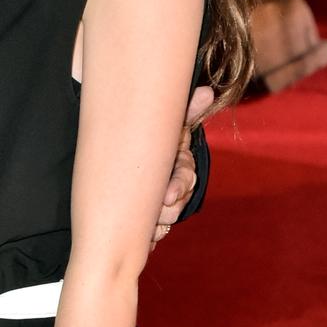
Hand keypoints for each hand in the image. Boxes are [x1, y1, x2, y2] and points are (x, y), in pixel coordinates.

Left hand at [152, 83, 213, 247]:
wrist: (120, 159)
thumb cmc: (147, 139)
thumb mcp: (168, 125)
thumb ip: (187, 111)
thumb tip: (206, 91)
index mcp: (179, 166)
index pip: (186, 179)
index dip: (179, 187)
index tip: (169, 195)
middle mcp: (173, 187)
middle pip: (176, 206)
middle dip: (166, 210)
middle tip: (154, 211)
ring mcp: (160, 206)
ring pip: (164, 222)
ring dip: (154, 223)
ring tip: (142, 220)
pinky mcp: (147, 222)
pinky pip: (151, 234)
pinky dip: (146, 235)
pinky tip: (139, 233)